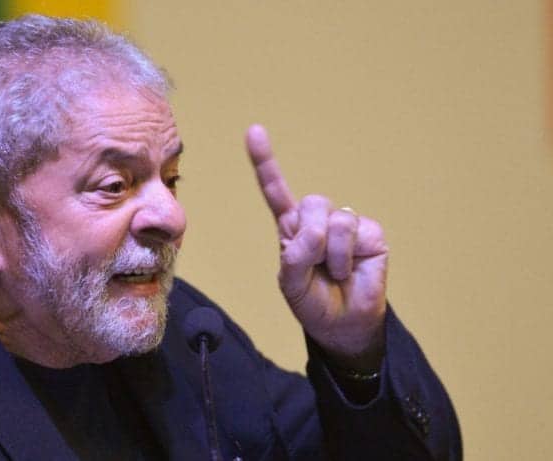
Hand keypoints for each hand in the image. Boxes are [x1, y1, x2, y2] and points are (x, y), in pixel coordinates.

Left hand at [245, 125, 388, 369]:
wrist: (343, 324)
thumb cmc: (314, 302)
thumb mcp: (291, 284)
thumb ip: (295, 257)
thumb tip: (315, 231)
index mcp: (291, 229)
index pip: (276, 190)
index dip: (265, 162)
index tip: (254, 132)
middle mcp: (317, 221)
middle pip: (311, 203)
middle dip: (310, 236)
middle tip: (314, 263)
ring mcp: (345, 225)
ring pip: (335, 219)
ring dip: (331, 254)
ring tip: (333, 272)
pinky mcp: (370, 234)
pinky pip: (357, 233)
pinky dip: (347, 257)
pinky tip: (351, 270)